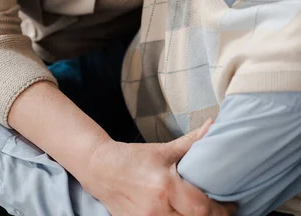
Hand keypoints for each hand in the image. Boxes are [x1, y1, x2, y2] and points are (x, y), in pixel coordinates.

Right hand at [85, 122, 235, 215]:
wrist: (101, 169)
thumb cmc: (133, 157)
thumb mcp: (163, 149)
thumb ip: (191, 142)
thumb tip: (213, 125)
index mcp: (165, 187)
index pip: (202, 208)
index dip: (221, 210)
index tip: (232, 205)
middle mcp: (158, 209)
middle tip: (223, 210)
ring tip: (206, 213)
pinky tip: (185, 215)